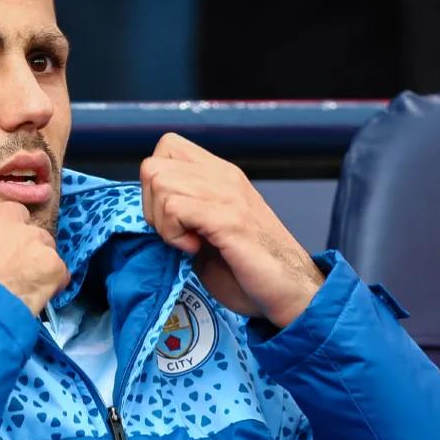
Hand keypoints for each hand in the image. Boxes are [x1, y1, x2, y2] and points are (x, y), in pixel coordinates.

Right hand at [0, 191, 69, 315]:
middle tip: (2, 269)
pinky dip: (48, 285)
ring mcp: (33, 237)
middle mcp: (8, 213)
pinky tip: (32, 300)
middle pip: (18, 223)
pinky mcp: (52, 263)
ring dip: (33, 262)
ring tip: (18, 288)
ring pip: (41, 246)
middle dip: (13, 242)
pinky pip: (56, 272)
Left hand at [140, 133, 324, 327]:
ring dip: (162, 221)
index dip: (154, 184)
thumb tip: (149, 210)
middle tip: (175, 233)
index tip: (170, 217)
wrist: (291, 292)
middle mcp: (223, 176)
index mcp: (219, 174)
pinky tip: (194, 249)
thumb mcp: (207, 230)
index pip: (166, 147)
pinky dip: (173, 235)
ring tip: (186, 242)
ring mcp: (228, 194)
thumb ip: (182, 212)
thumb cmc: (248, 268)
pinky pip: (174, 208)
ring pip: (160, 182)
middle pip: (154, 165)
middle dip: (150, 205)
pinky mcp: (229, 219)